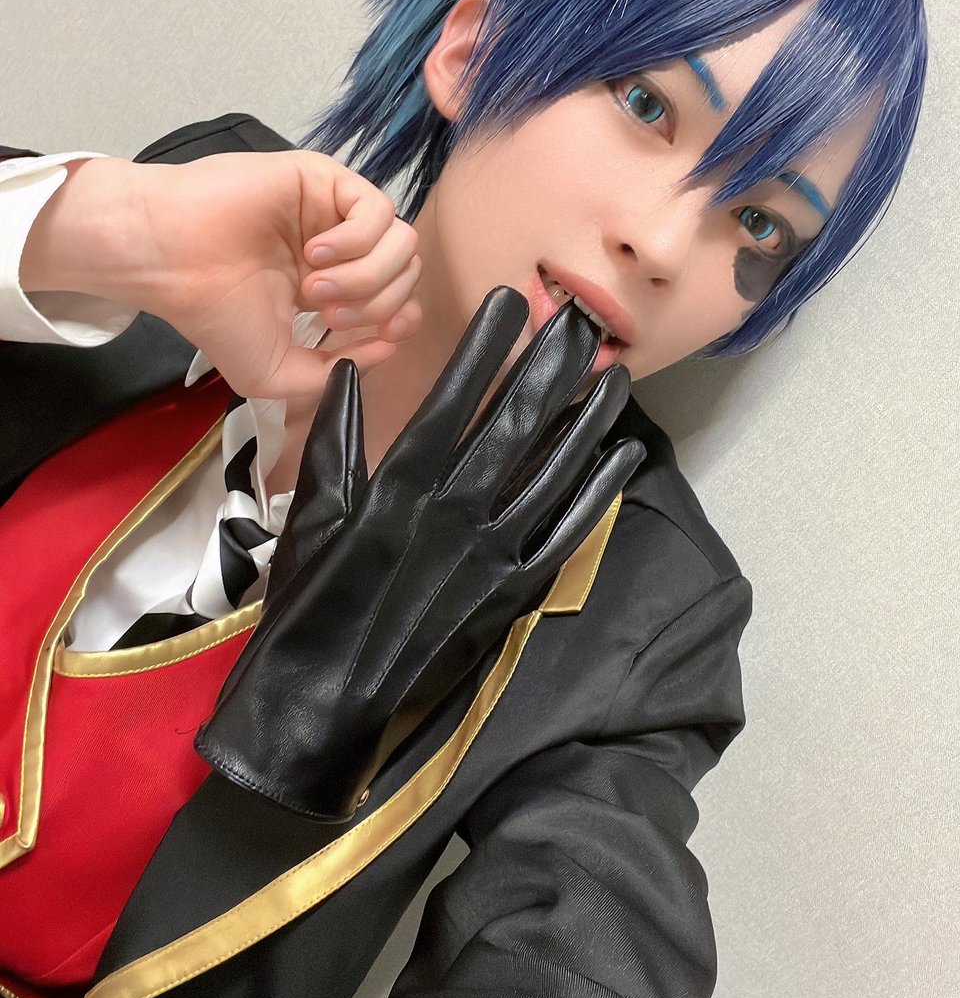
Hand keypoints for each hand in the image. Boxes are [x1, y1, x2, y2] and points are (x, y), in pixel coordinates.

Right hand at [22, 150, 421, 399]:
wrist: (170, 263)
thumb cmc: (213, 314)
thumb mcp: (276, 373)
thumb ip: (335, 373)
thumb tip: (387, 349)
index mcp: (336, 287)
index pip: (401, 298)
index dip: (398, 320)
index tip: (370, 335)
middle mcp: (341, 247)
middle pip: (407, 273)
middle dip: (377, 305)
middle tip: (324, 315)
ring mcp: (334, 211)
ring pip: (401, 243)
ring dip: (364, 278)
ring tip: (313, 289)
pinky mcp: (324, 179)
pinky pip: (376, 210)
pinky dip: (356, 243)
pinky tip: (314, 254)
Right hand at [194, 286, 646, 822]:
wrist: (327, 696)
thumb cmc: (311, 600)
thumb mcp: (312, 514)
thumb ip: (334, 441)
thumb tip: (348, 373)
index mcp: (402, 485)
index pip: (453, 398)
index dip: (484, 345)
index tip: (509, 301)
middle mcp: (457, 508)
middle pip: (514, 423)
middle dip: (549, 365)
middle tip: (581, 318)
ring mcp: (492, 550)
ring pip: (553, 471)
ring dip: (588, 420)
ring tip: (617, 375)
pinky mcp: (513, 588)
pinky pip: (564, 533)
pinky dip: (596, 493)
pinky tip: (622, 456)